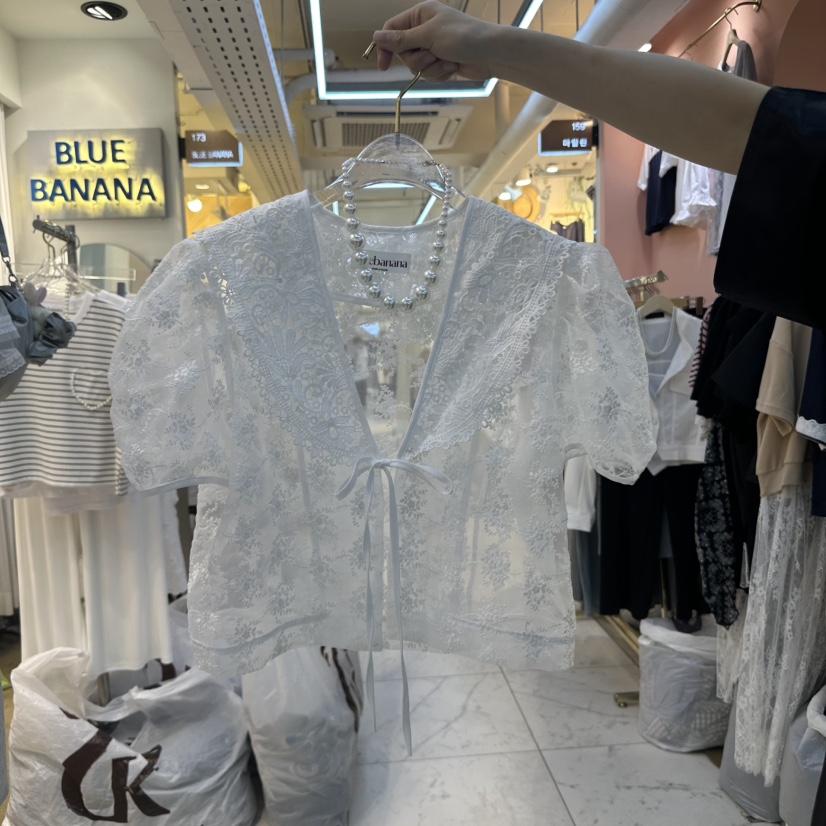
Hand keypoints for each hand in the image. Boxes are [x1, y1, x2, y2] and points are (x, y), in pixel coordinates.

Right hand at [372, 1, 496, 82]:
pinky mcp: (441, 62)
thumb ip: (401, 39)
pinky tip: (452, 68)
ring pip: (416, 67)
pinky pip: (429, 75)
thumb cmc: (463, 37)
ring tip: (447, 60)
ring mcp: (433, 47)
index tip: (383, 66)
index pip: (392, 30)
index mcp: (420, 15)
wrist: (490, 54)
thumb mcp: (429, 35)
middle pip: (403, 52)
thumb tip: (376, 37)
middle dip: (417, 60)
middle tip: (432, 55)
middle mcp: (424, 29)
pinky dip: (439, 74)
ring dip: (431, 68)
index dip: (386, 48)